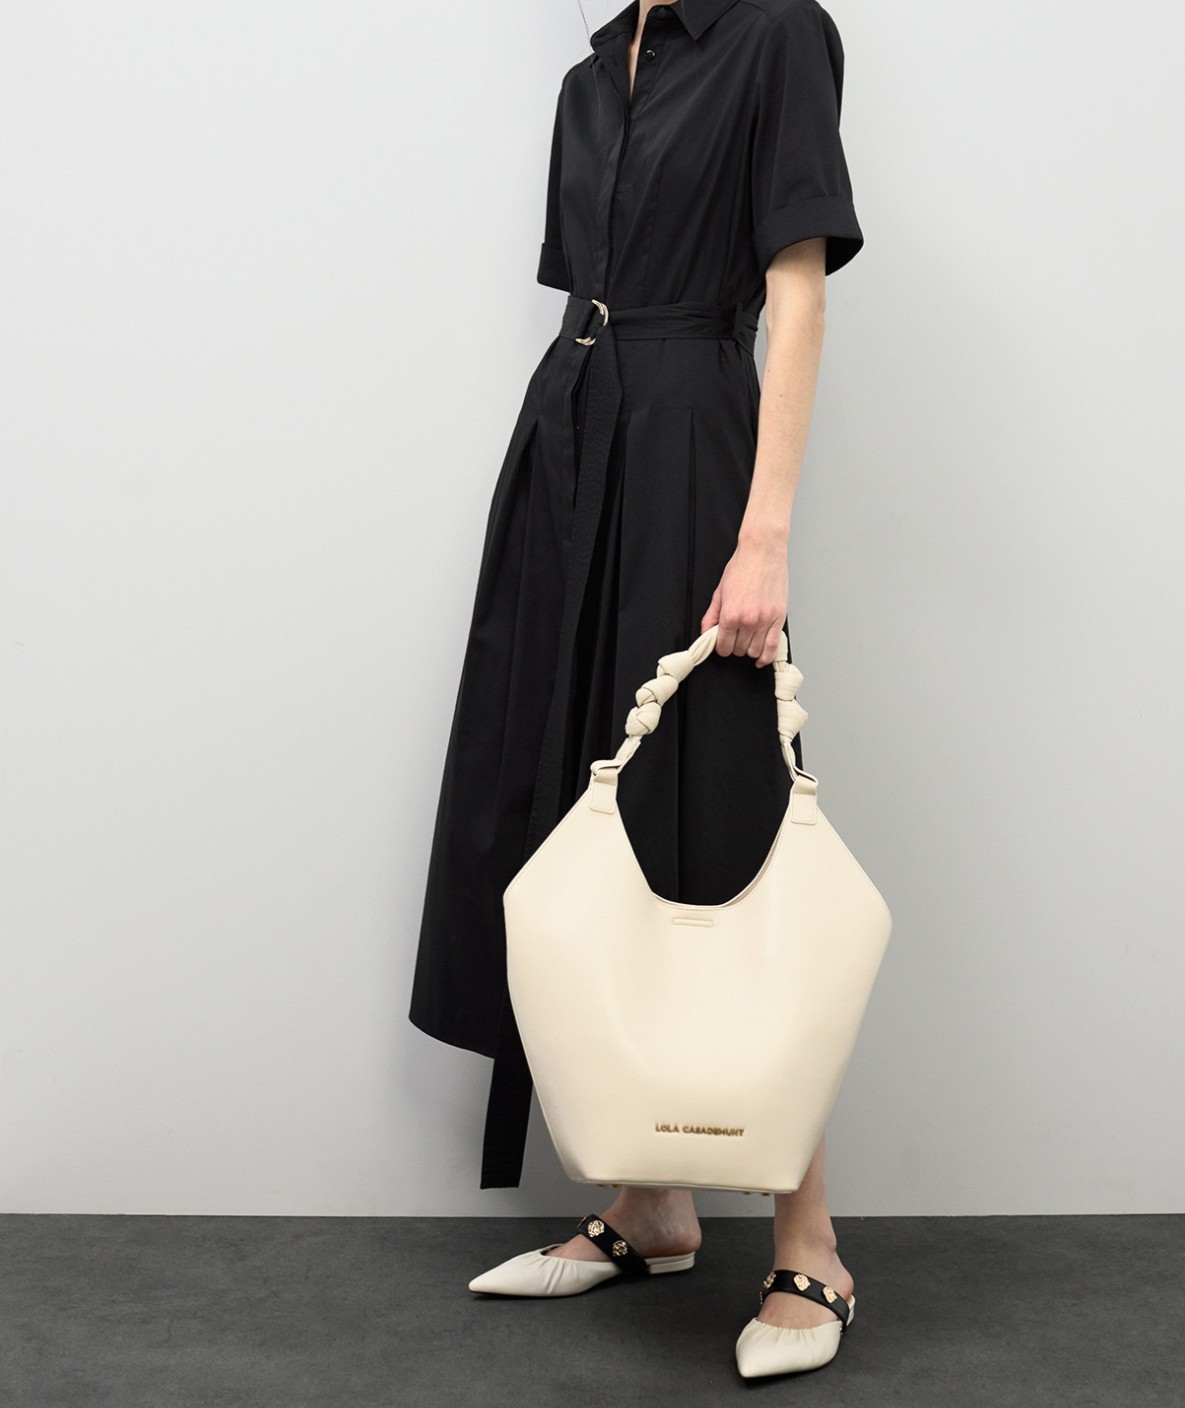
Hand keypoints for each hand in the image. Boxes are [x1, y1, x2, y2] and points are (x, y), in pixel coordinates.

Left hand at [700, 535, 788, 666]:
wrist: (763, 551)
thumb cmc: (742, 567)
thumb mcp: (720, 591)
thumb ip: (712, 615)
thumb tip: (706, 632)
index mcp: (731, 614)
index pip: (723, 647)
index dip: (721, 647)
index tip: (723, 643)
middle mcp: (748, 621)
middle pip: (739, 650)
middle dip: (735, 646)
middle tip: (735, 637)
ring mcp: (765, 620)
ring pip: (755, 651)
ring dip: (749, 650)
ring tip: (748, 641)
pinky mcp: (779, 618)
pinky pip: (773, 647)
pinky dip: (766, 657)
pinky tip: (761, 658)